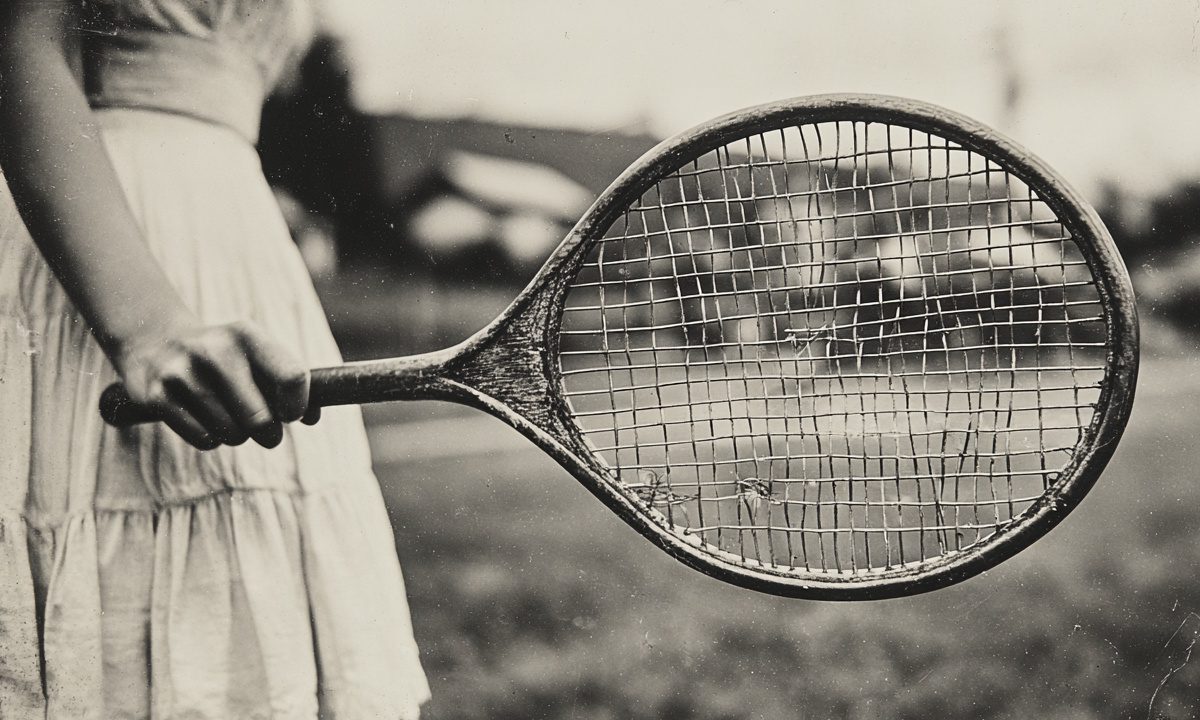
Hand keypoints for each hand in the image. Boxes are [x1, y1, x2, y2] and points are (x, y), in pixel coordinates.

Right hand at [111, 319, 313, 449]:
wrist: (155, 344)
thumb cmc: (225, 360)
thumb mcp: (256, 355)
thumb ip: (289, 382)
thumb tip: (312, 417)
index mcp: (247, 334)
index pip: (292, 377)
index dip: (297, 405)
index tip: (290, 414)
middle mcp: (214, 349)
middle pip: (261, 418)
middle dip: (269, 433)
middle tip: (265, 430)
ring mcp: (183, 372)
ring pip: (232, 433)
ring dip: (238, 435)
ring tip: (229, 418)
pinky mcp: (157, 396)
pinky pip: (204, 439)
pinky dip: (212, 439)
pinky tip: (205, 420)